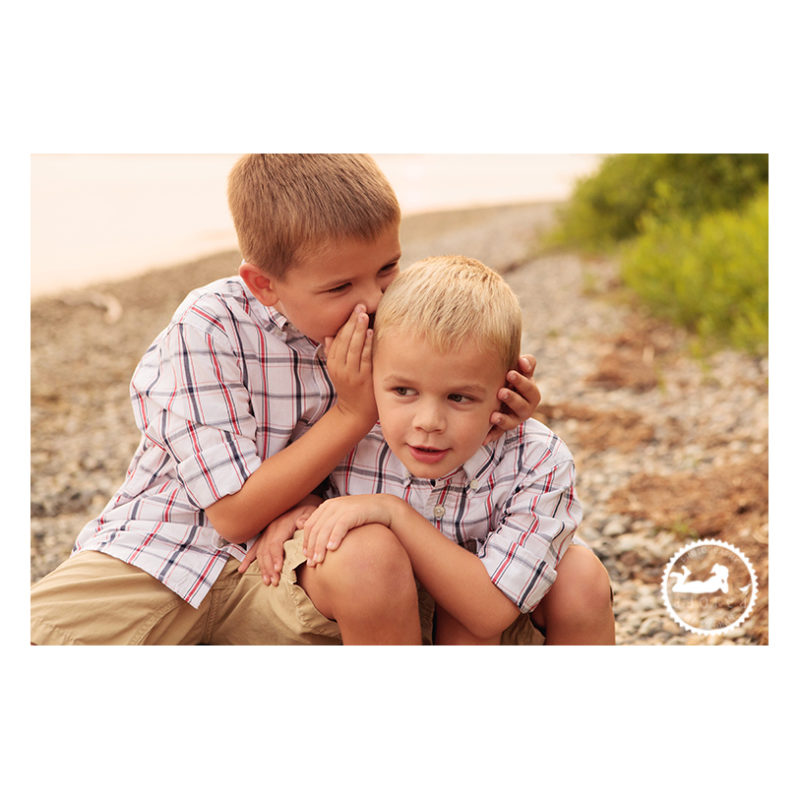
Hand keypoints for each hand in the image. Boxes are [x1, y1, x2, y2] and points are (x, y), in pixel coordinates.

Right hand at [237, 496, 322, 584]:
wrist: (301, 502)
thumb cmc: (307, 510)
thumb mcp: (310, 511)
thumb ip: (306, 518)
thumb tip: (300, 524)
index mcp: (281, 525)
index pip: (275, 543)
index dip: (276, 557)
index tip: (279, 569)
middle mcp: (271, 530)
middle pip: (266, 551)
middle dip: (269, 568)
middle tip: (274, 582)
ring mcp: (266, 533)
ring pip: (260, 552)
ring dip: (262, 568)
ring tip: (267, 581)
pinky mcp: (265, 536)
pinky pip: (254, 548)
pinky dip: (248, 559)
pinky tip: (242, 569)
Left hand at [302, 495, 394, 566]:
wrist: (383, 507)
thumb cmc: (362, 517)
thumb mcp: (342, 519)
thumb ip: (329, 526)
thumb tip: (314, 544)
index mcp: (326, 506)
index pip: (310, 526)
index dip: (306, 542)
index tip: (306, 557)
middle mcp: (332, 505)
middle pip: (315, 528)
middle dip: (312, 547)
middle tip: (311, 563)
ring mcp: (342, 507)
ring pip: (325, 529)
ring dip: (320, 546)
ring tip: (319, 560)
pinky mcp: (353, 511)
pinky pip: (340, 525)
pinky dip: (334, 537)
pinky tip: (332, 549)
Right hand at [326, 304, 377, 428]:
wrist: (355, 412)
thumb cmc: (350, 388)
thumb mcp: (338, 370)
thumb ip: (333, 353)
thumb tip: (329, 335)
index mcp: (333, 363)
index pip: (337, 338)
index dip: (344, 322)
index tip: (352, 308)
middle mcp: (339, 367)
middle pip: (344, 339)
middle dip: (351, 321)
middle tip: (359, 306)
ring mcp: (351, 373)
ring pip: (353, 347)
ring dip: (358, 329)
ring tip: (364, 315)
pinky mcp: (362, 378)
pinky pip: (364, 357)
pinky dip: (366, 344)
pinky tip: (371, 332)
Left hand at [483, 354, 539, 444]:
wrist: (498, 391)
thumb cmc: (510, 377)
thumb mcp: (519, 369)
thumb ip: (526, 363)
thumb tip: (523, 361)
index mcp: (530, 394)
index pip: (531, 390)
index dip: (522, 383)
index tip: (509, 373)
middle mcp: (524, 408)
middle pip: (523, 407)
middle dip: (513, 400)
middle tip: (501, 392)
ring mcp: (513, 419)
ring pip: (512, 422)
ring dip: (504, 419)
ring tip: (493, 416)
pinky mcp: (501, 428)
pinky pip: (498, 434)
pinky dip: (491, 436)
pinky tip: (484, 438)